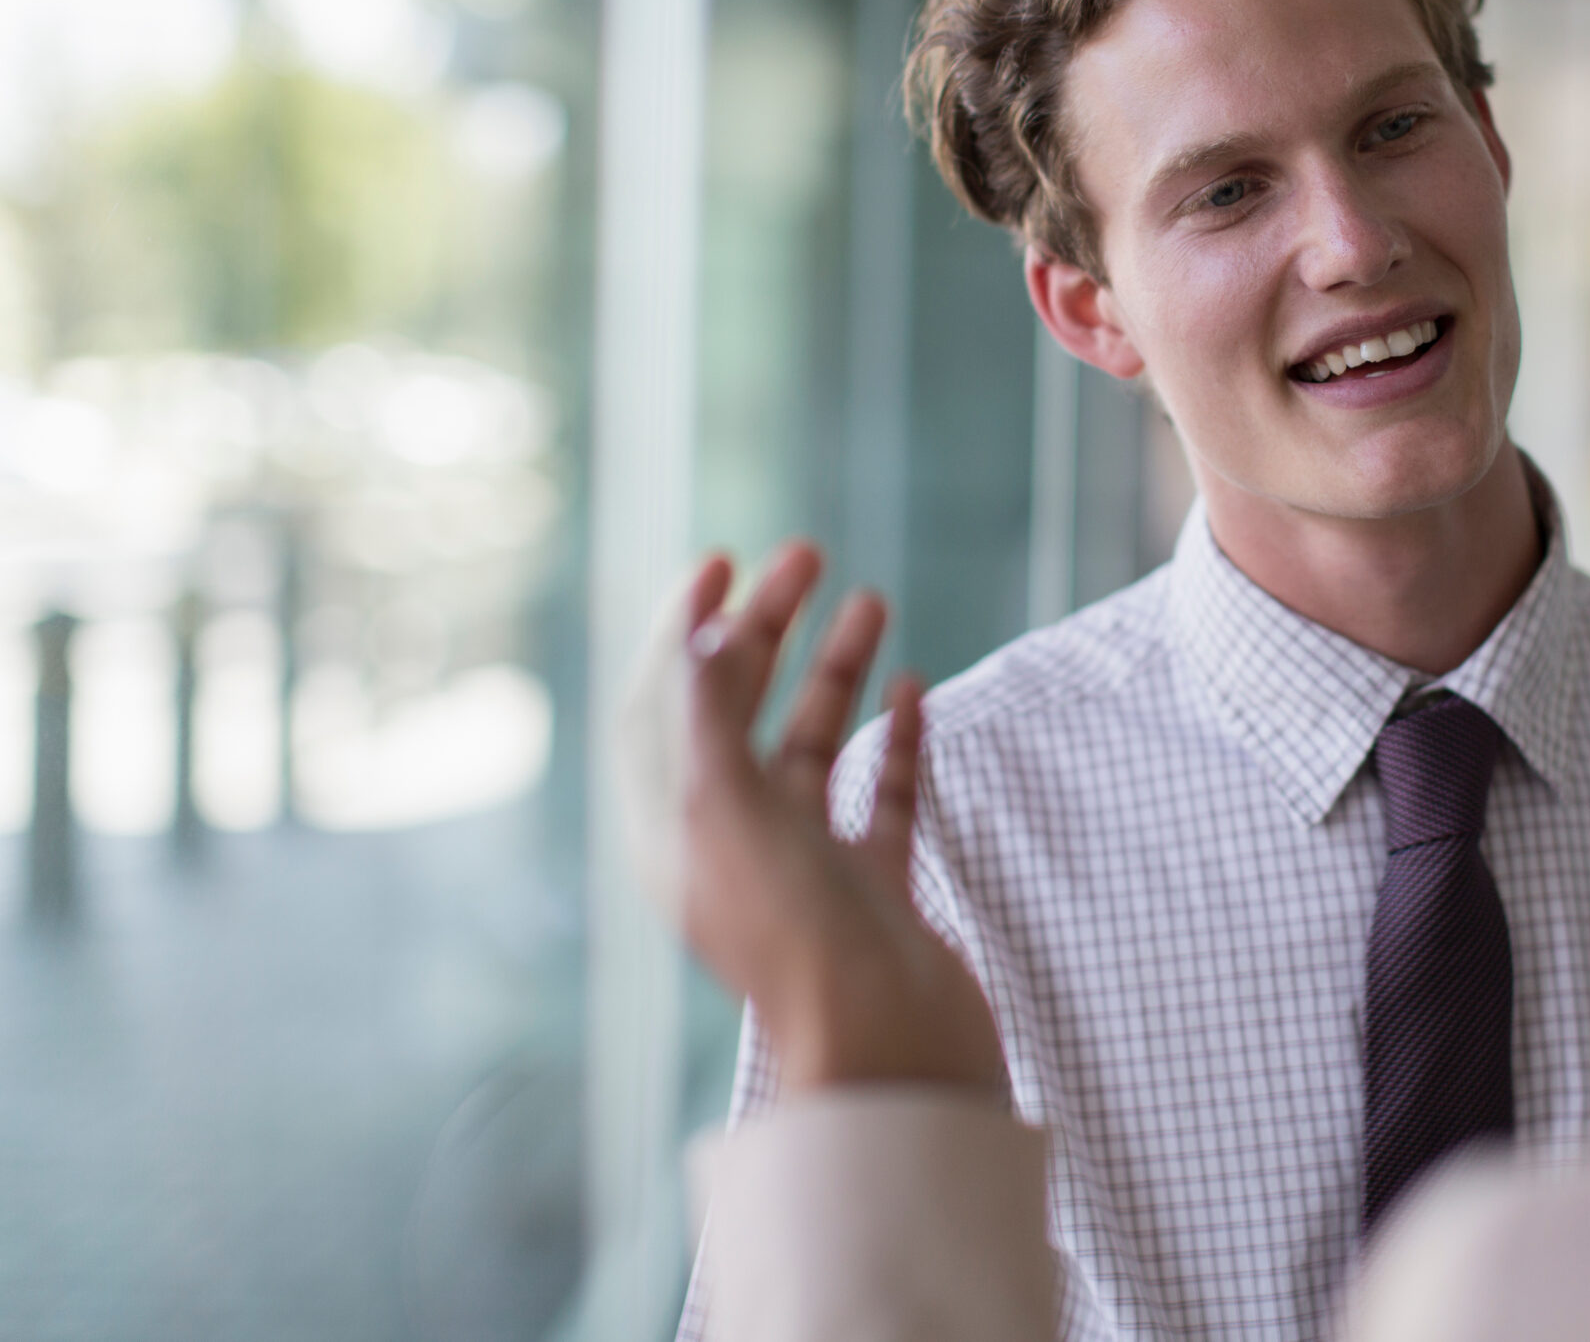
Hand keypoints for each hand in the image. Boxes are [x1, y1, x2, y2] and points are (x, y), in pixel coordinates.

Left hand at [678, 543, 1006, 1100]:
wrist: (890, 1049)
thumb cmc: (800, 941)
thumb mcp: (733, 816)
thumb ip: (713, 722)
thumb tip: (703, 638)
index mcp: (680, 834)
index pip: (662, 708)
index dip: (685, 632)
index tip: (722, 563)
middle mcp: (736, 844)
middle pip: (741, 713)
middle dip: (768, 630)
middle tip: (806, 555)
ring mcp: (810, 867)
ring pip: (814, 746)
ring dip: (834, 670)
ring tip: (870, 599)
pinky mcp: (875, 888)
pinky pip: (880, 795)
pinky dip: (895, 738)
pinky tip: (912, 687)